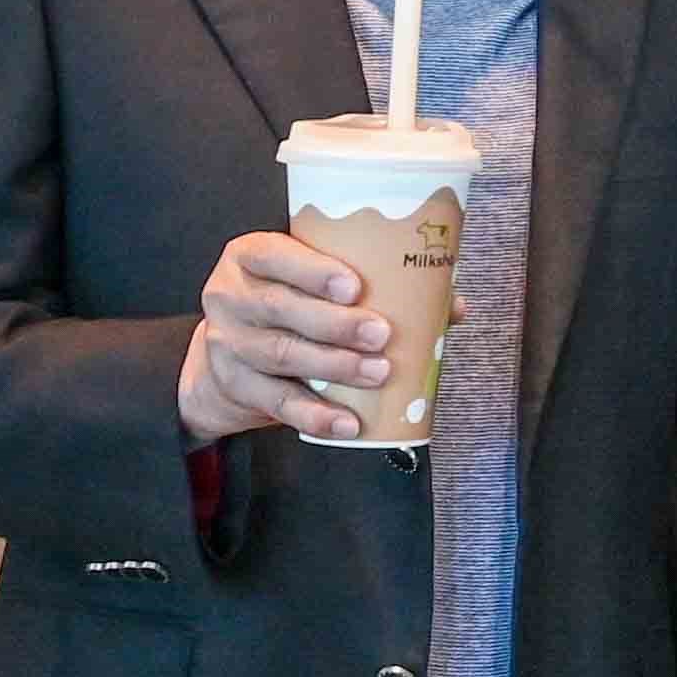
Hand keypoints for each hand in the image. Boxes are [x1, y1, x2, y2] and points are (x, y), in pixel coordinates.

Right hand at [179, 229, 395, 440]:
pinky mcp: (235, 385)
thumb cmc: (288, 305)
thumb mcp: (309, 281)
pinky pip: (277, 402)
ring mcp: (228, 343)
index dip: (313, 271)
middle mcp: (230, 296)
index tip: (355, 287)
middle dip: (335, 323)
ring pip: (281, 354)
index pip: (273, 255)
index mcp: (249, 257)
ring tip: (377, 373)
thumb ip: (372, 281)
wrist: (231, 356)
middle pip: (280, 307)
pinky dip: (315, 414)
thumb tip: (449, 305)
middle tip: (380, 334)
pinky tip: (347, 421)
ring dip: (334, 366)